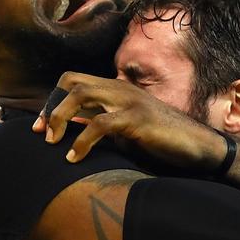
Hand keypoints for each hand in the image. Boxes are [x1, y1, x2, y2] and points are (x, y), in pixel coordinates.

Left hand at [37, 72, 227, 168]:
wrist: (199, 146)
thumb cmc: (164, 140)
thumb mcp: (127, 128)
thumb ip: (104, 123)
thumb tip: (74, 129)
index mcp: (118, 89)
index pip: (74, 80)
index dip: (52, 100)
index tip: (41, 127)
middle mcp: (121, 88)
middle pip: (72, 81)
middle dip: (50, 106)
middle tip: (42, 134)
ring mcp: (130, 101)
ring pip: (81, 95)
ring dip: (58, 118)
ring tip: (52, 143)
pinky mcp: (137, 119)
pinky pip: (100, 124)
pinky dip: (81, 142)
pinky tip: (74, 158)